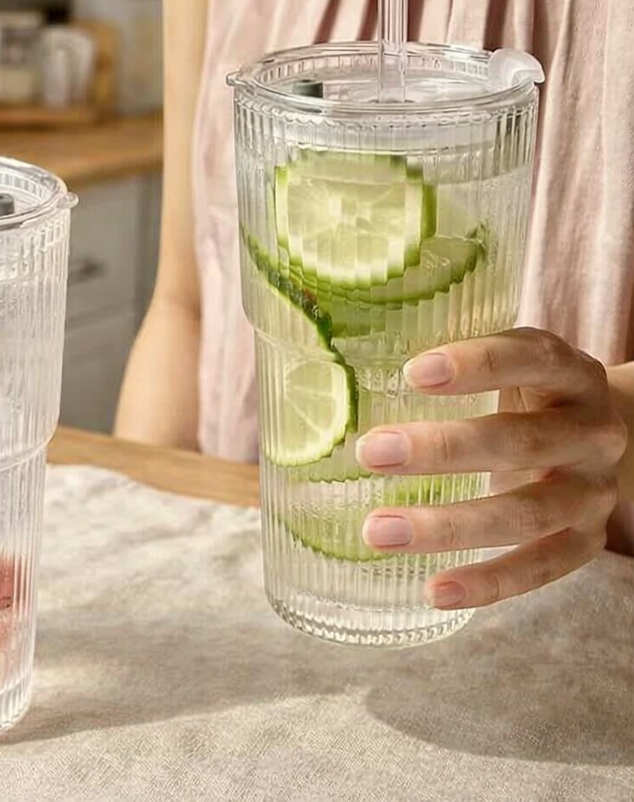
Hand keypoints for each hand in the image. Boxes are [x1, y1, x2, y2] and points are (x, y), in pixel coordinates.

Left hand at [355, 328, 626, 608]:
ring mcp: (594, 491)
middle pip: (521, 441)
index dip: (477, 364)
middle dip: (443, 450)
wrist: (614, 439)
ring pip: (527, 514)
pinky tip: (434, 589)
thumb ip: (451, 365)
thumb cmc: (530, 394)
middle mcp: (592, 431)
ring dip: (448, 526)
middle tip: (369, 453)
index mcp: (570, 373)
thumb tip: (341, 371)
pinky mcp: (589, 541)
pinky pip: (542, 568)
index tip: (412, 373)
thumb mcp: (509, 365)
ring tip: (377, 531)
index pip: (530, 358)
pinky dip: (489, 582)